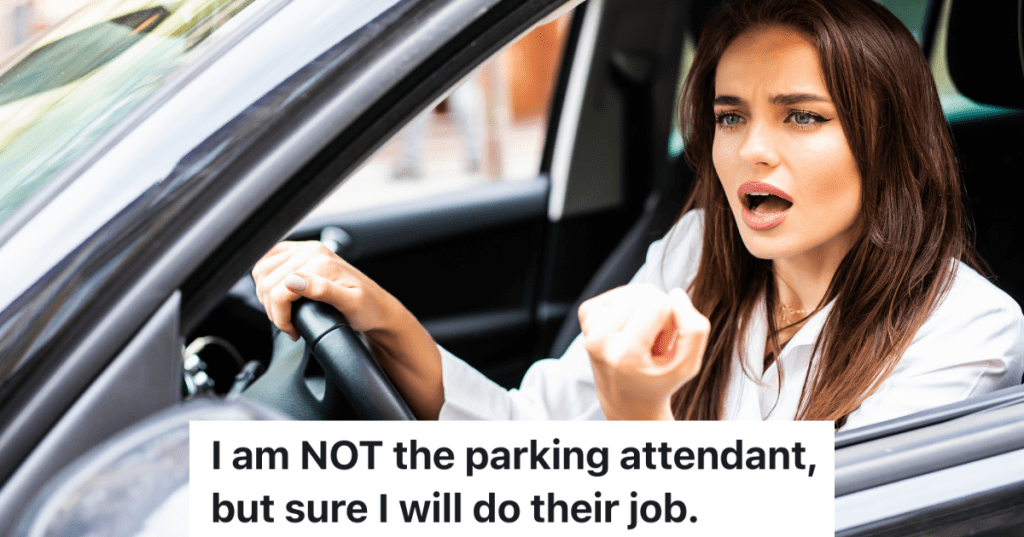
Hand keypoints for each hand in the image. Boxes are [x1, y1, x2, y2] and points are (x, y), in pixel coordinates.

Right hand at [251, 241, 398, 339]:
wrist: (378, 306)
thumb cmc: (367, 309)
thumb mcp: (350, 304)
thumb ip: (321, 291)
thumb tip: (291, 281)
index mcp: (320, 262)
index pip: (277, 290)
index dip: (280, 316)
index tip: (292, 330)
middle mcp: (312, 251)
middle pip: (266, 282)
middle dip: (274, 310)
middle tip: (289, 325)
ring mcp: (306, 249)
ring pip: (263, 271)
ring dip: (267, 296)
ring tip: (285, 313)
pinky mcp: (302, 253)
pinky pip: (269, 260)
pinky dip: (266, 278)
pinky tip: (278, 293)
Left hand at [578, 284, 708, 419]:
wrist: (626, 399)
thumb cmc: (659, 381)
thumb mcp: (687, 365)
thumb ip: (694, 330)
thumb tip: (676, 294)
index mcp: (624, 356)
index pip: (658, 304)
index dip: (672, 319)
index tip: (665, 346)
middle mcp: (599, 341)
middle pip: (645, 294)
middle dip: (660, 313)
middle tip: (654, 344)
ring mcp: (589, 327)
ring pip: (634, 291)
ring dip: (647, 309)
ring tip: (643, 338)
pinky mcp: (586, 314)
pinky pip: (620, 291)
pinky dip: (633, 304)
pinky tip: (632, 328)